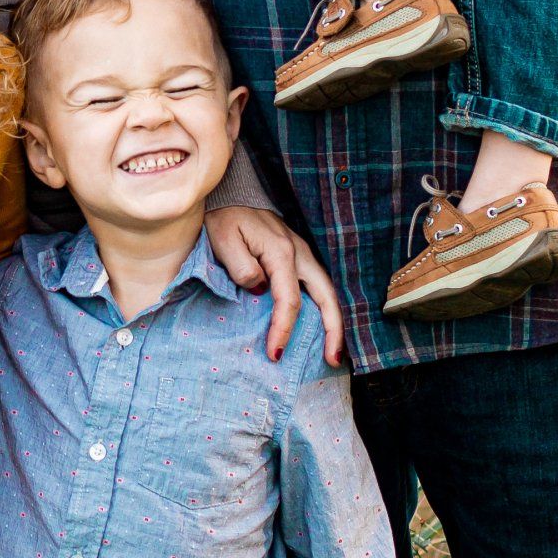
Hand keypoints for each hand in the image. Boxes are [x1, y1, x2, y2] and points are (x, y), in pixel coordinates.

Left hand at [205, 205, 344, 365]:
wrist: (230, 197)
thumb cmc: (224, 219)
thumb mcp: (224, 240)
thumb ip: (241, 266)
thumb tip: (260, 289)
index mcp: (281, 252)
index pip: (289, 299)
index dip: (284, 328)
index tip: (275, 352)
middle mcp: (300, 253)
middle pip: (327, 296)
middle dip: (333, 330)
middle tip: (333, 360)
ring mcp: (303, 254)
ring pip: (328, 291)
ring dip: (333, 321)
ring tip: (333, 350)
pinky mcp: (298, 257)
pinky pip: (317, 286)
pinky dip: (323, 309)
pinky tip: (319, 326)